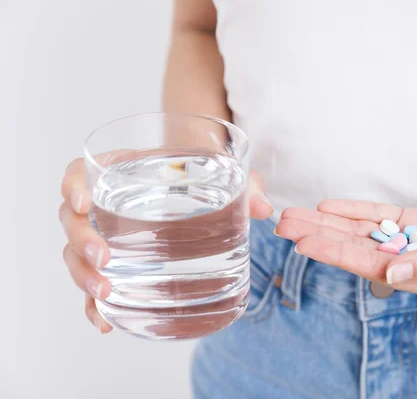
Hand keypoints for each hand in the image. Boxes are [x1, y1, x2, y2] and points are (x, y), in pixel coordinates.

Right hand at [59, 157, 271, 332]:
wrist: (196, 185)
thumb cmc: (200, 175)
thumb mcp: (223, 174)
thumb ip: (245, 185)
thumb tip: (265, 210)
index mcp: (120, 172)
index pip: (78, 174)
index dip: (73, 187)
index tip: (83, 203)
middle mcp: (105, 204)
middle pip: (71, 221)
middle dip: (81, 242)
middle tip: (103, 259)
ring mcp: (107, 236)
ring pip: (76, 256)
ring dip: (84, 276)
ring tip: (105, 294)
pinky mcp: (117, 264)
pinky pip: (95, 284)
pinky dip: (96, 307)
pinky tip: (107, 323)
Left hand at [275, 178, 416, 302]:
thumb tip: (390, 277)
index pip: (372, 268)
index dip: (336, 254)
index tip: (303, 244)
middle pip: (359, 250)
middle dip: (321, 237)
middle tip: (284, 225)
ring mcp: (416, 242)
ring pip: (364, 233)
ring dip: (330, 223)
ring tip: (296, 215)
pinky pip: (382, 217)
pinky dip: (357, 211)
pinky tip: (329, 207)